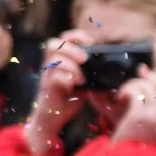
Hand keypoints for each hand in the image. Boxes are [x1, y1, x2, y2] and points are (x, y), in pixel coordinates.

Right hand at [25, 32, 89, 152]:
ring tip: (81, 76)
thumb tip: (109, 67)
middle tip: (84, 59)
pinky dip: (67, 78)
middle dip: (71, 48)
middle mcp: (49, 65)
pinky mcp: (46, 89)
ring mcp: (46, 76)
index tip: (90, 41)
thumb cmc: (67, 100)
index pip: (63, 39)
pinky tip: (76, 85)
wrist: (52, 119)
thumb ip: (89, 73)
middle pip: (53, 44)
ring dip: (69, 64)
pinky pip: (54, 77)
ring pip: (53, 59)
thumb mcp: (82, 82)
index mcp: (57, 60)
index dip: (75, 36)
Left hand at [110, 68, 155, 144]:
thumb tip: (145, 78)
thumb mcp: (147, 122)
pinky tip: (118, 98)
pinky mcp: (140, 115)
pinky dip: (125, 90)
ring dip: (132, 84)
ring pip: (147, 86)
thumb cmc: (131, 140)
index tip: (147, 73)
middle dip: (152, 76)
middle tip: (138, 74)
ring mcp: (155, 116)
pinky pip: (135, 92)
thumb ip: (150, 104)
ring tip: (122, 94)